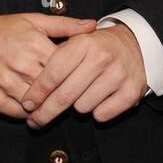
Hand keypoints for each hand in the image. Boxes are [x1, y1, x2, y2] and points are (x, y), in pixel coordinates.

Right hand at [0, 13, 95, 118]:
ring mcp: (6, 83)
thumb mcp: (35, 21)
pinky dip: (28, 113)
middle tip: (70, 96)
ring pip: (37, 105)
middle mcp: (21, 65)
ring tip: (53, 104)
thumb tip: (93, 25)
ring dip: (46, 107)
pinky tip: (33, 107)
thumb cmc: (4, 29)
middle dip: (63, 94)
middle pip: (53, 89)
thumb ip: (65, 25)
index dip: (75, 75)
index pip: (66, 69)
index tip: (80, 78)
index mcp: (35, 45)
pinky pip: (18, 114)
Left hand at [21, 24, 146, 126]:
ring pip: (82, 107)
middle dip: (46, 112)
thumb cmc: (95, 47)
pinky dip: (97, 111)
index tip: (28, 104)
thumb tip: (31, 93)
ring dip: (77, 106)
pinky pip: (102, 114)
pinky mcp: (131, 91)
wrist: (134, 45)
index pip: (53, 74)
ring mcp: (118, 75)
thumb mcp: (74, 41)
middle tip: (35, 120)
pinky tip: (98, 100)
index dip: (37, 92)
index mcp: (83, 43)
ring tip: (81, 95)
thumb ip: (52, 60)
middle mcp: (101, 58)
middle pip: (65, 95)